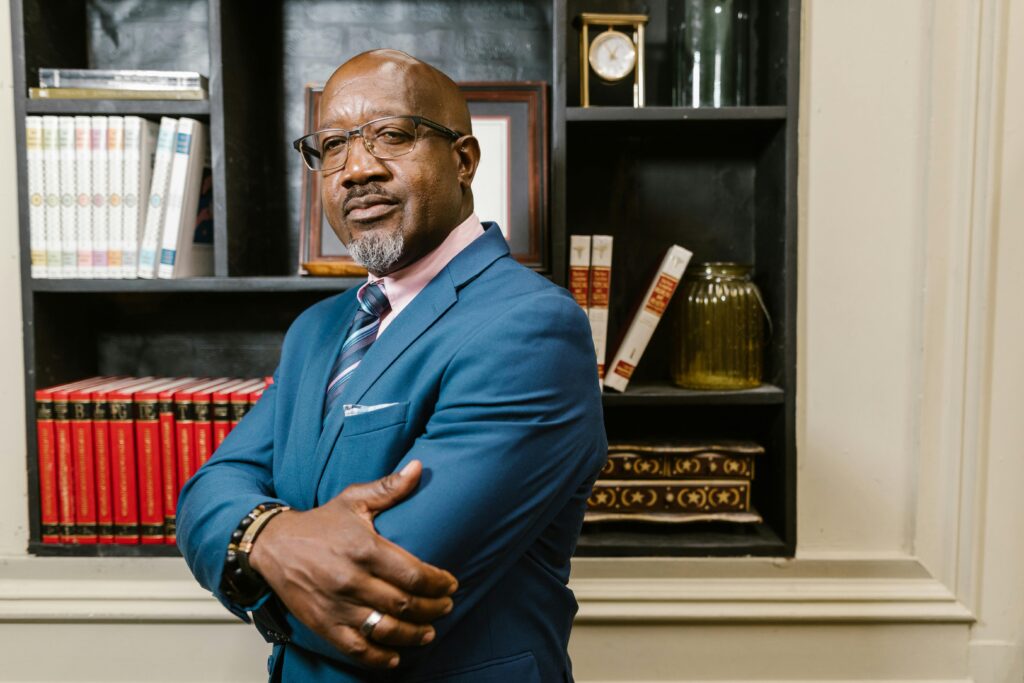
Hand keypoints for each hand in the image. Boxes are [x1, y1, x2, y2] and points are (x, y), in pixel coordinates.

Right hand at [249, 460, 457, 668]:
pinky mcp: (323, 624)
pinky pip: (355, 648)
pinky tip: (394, 656)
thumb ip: (389, 488)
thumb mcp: (353, 500)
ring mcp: (337, 605)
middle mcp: (352, 580)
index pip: (413, 574)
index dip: (437, 583)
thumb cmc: (319, 523)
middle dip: (432, 609)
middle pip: (404, 604)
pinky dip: (378, 657)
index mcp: (364, 549)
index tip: (450, 585)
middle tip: (445, 607)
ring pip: (385, 629)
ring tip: (429, 632)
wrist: (273, 545)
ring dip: (413, 635)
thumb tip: (418, 468)